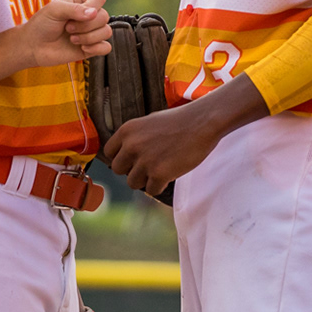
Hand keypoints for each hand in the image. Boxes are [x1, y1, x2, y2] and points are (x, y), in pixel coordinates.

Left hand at [21, 0, 112, 64]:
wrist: (33, 47)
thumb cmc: (41, 25)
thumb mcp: (54, 10)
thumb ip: (74, 9)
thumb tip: (94, 13)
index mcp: (81, 2)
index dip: (92, 6)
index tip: (78, 13)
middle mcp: (88, 16)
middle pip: (104, 16)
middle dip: (86, 25)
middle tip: (68, 28)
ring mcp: (91, 32)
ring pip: (106, 31)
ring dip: (88, 37)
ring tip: (72, 39)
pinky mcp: (91, 48)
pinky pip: (106, 47)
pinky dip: (96, 48)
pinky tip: (82, 48)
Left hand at [105, 102, 220, 196]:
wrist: (202, 122)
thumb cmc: (179, 121)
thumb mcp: (149, 122)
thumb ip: (134, 137)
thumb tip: (125, 153)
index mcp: (127, 130)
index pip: (109, 152)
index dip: (121, 158)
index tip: (132, 159)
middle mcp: (131, 145)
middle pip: (118, 170)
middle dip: (131, 170)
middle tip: (148, 166)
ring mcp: (145, 160)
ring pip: (132, 183)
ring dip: (145, 180)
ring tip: (160, 170)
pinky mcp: (159, 173)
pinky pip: (151, 190)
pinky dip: (160, 186)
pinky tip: (170, 174)